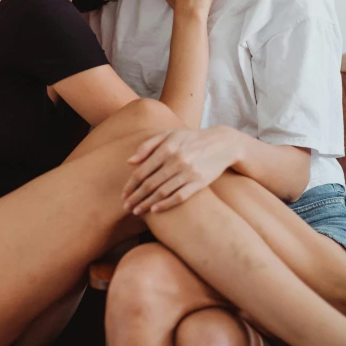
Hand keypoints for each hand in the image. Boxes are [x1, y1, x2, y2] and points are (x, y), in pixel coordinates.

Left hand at [121, 125, 244, 214]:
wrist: (222, 143)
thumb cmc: (191, 138)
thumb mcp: (169, 135)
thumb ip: (147, 146)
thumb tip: (129, 162)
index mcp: (167, 148)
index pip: (142, 170)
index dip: (130, 184)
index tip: (123, 195)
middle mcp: (176, 160)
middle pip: (150, 183)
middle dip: (135, 197)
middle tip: (126, 207)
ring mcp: (188, 172)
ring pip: (162, 192)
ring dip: (146, 203)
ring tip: (137, 211)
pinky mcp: (199, 182)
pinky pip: (179, 196)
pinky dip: (166, 204)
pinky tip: (155, 210)